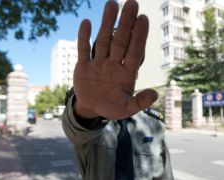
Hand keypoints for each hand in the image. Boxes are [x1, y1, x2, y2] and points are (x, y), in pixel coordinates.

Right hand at [73, 0, 157, 119]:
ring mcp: (98, 63)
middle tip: (132, 4)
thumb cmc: (111, 107)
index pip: (134, 52)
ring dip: (106, 24)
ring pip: (103, 41)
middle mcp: (114, 64)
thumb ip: (139, 102)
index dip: (139, 37)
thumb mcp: (125, 109)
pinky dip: (83, 38)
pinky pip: (83, 50)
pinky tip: (86, 23)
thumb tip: (155, 95)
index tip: (143, 19)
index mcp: (126, 73)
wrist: (92, 107)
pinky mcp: (83, 65)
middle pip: (120, 42)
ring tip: (112, 4)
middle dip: (125, 24)